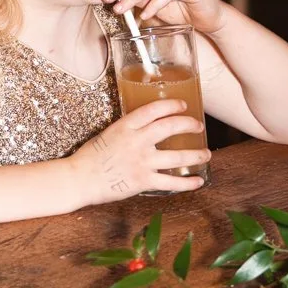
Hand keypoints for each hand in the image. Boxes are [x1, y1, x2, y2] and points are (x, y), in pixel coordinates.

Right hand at [73, 99, 209, 201]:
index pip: (154, 110)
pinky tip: (198, 181)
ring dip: (195, 155)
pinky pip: (171, 182)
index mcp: (126, 126)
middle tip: (198, 126)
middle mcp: (137, 141)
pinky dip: (187, 182)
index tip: (183, 105)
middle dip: (189, 125)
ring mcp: (142, 161)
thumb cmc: (90, 157)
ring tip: (206, 154)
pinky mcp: (143, 181)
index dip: (172, 105)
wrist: (80, 178)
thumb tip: (147, 128)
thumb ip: (129, 129)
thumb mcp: (109, 133)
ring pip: (177, 156)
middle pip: (170, 128)